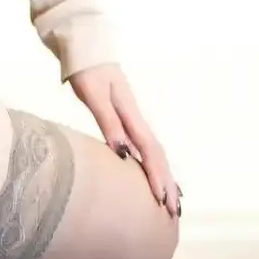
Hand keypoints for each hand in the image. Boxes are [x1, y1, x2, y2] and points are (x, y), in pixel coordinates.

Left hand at [68, 63, 181, 218]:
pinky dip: (152, 162)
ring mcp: (131, 115)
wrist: (84, 46)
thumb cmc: (85, 70)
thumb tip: (124, 154)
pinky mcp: (124, 115)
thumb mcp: (94, 94)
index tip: (161, 200)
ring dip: (163, 175)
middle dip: (166, 182)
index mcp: (130, 112)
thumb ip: (108, 122)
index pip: (149, 149)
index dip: (156, 175)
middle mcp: (135, 116)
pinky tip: (151, 173)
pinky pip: (144, 144)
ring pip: (153, 150)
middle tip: (174, 212)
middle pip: (157, 153)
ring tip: (172, 200)